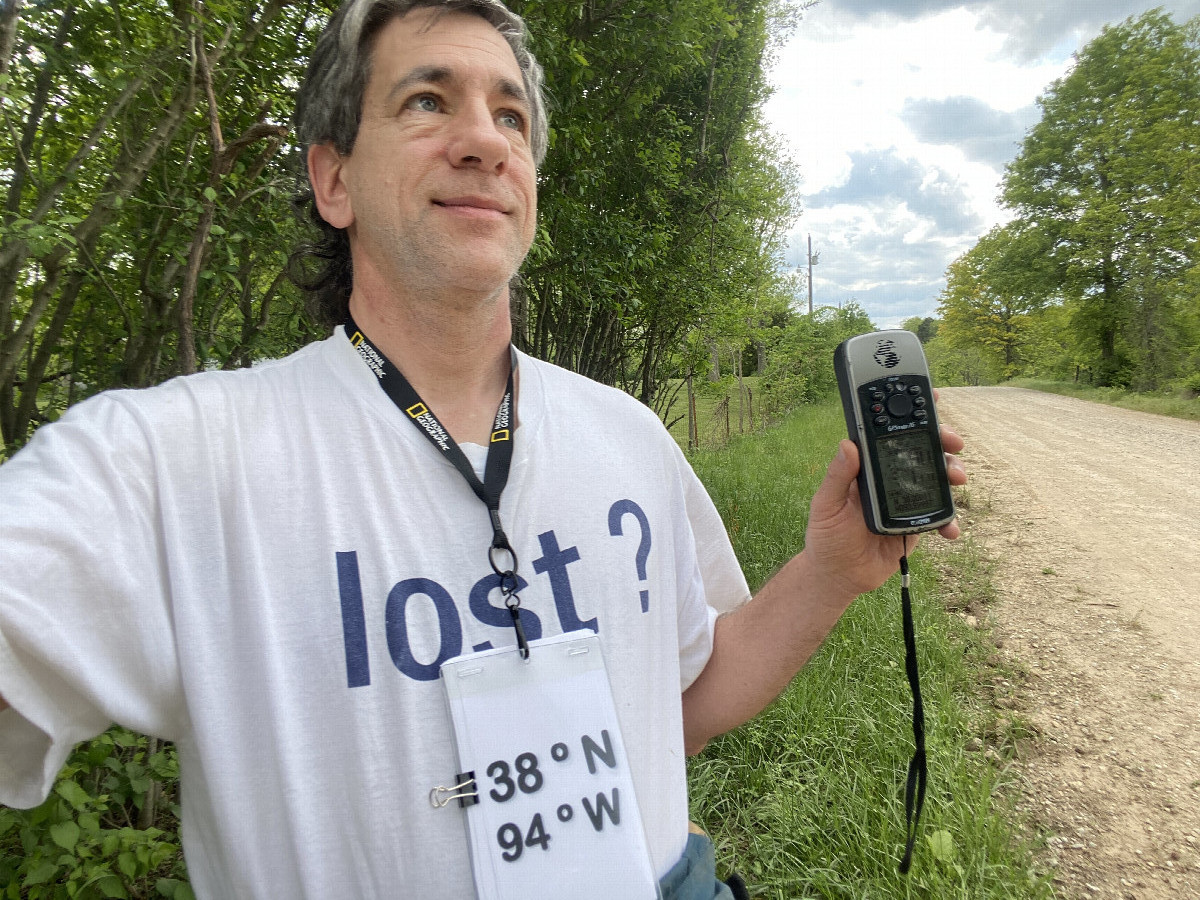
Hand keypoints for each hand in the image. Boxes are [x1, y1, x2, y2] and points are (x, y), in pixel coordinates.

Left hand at [802, 425, 966, 600]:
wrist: (840, 576)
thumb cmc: (826, 537)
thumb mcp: (826, 506)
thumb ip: (837, 477)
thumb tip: (847, 445)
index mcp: (866, 468)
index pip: (888, 434)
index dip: (909, 415)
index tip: (930, 399)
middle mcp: (889, 477)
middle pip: (921, 450)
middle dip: (942, 440)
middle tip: (954, 442)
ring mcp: (906, 499)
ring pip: (936, 478)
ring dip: (952, 473)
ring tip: (957, 478)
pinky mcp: (916, 522)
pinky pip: (939, 516)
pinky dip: (949, 520)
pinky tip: (951, 530)